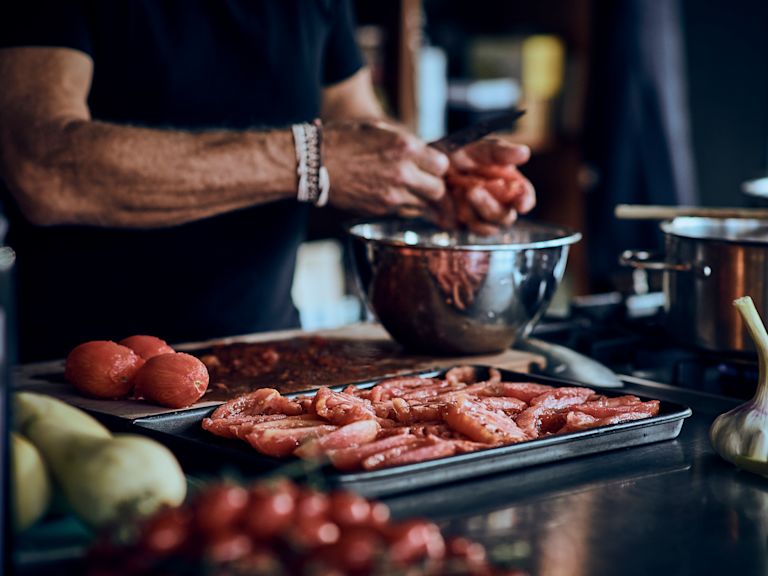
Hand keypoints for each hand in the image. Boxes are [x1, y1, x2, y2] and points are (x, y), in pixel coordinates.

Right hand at [323, 120, 448, 216]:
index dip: (438, 166)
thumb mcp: (380, 130)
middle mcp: (403, 173)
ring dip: (419, 198)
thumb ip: (406, 144)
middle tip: (425, 181)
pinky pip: (403, 211)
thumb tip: (425, 155)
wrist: (315, 163)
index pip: (442, 165)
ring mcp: (392, 195)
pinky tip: (391, 194)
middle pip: (438, 190)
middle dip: (434, 185)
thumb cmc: (345, 140)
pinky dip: (402, 205)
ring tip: (408, 189)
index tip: (432, 165)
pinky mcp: (380, 209)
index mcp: (405, 147)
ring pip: (423, 205)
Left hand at [435, 139, 535, 234]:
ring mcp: (479, 217)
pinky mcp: (461, 225)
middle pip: (506, 217)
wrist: (427, 164)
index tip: (521, 204)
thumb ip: (501, 152)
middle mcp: (497, 203)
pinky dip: (460, 215)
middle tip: (473, 189)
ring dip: (474, 211)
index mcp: (509, 183)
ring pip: (487, 227)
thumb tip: (524, 153)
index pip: (524, 197)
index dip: (525, 201)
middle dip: (491, 205)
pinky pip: (466, 229)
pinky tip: (451, 198)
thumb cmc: (458, 153)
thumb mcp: (479, 148)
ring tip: (460, 190)